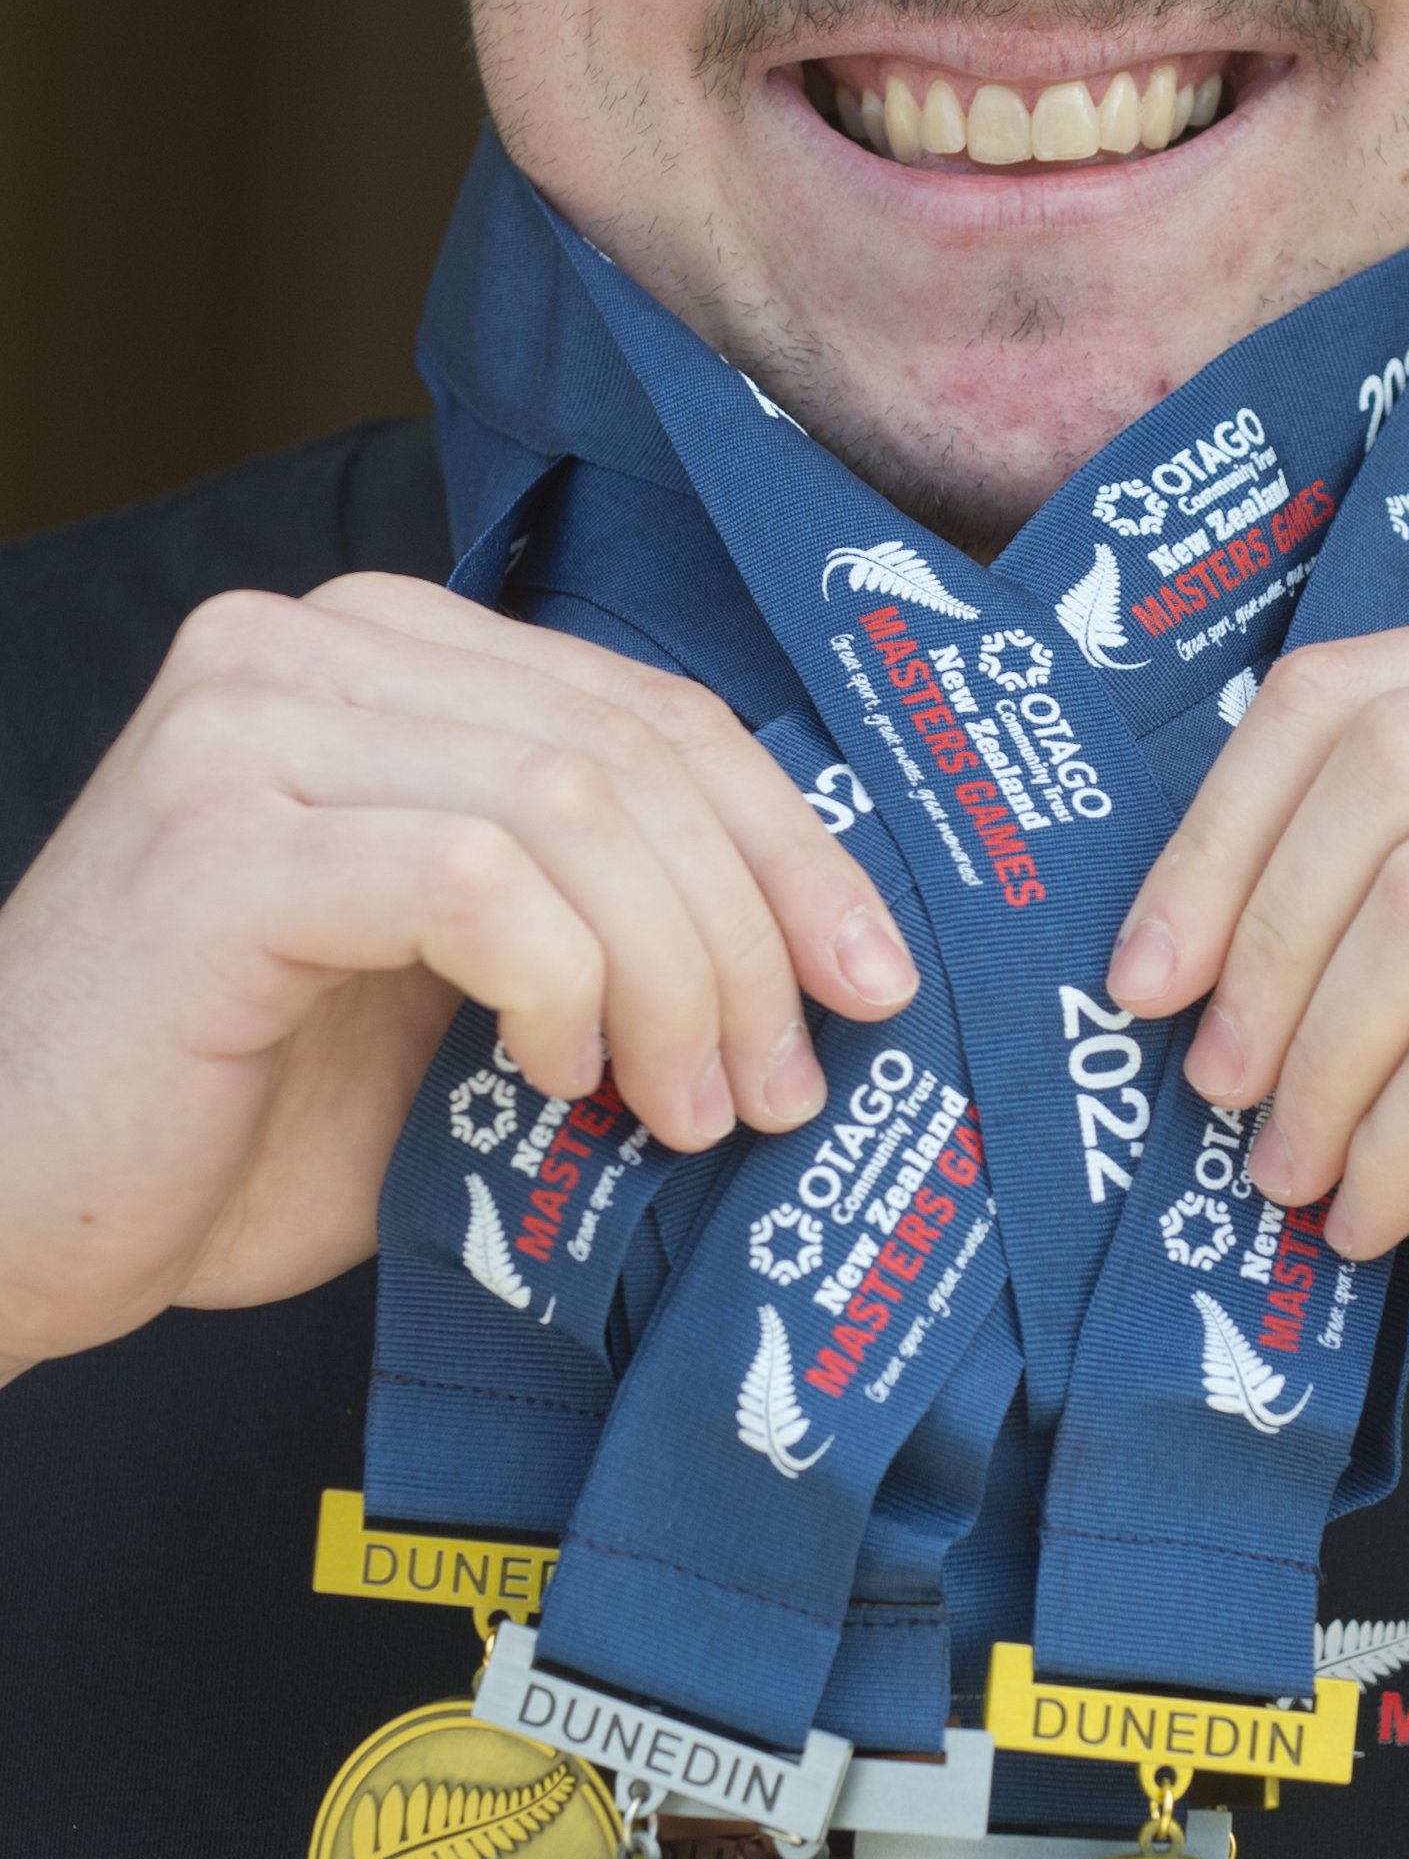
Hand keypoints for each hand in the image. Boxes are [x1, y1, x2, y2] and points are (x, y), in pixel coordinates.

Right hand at [0, 574, 915, 1373]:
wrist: (12, 1212)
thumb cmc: (225, 1119)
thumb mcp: (451, 989)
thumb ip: (586, 919)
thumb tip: (806, 957)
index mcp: (379, 653)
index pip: (645, 705)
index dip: (786, 839)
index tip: (872, 977)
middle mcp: (307, 645)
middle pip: (629, 743)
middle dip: (751, 921)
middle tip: (788, 1080)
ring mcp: (250, 728)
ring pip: (573, 801)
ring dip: (673, 971)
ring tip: (690, 1107)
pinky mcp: (220, 842)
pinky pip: (473, 873)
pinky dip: (559, 981)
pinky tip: (556, 1076)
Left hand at [1108, 595, 1408, 1476]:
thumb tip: (1184, 923)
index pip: (1365, 685)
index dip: (1221, 828)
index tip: (1146, 964)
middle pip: (1381, 762)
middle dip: (1255, 937)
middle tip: (1210, 1075)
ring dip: (1318, 1062)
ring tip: (1290, 1168)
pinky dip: (1396, 1143)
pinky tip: (1373, 1213)